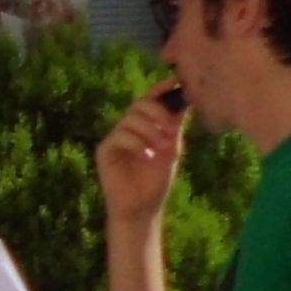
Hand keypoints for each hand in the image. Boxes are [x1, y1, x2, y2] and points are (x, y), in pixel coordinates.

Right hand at [96, 89, 184, 236]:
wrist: (142, 208)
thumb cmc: (156, 181)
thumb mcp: (171, 149)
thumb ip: (174, 125)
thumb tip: (186, 99)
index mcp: (144, 126)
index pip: (150, 100)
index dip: (161, 88)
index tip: (176, 82)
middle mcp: (127, 128)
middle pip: (138, 104)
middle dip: (157, 112)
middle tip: (171, 130)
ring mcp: (114, 139)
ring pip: (130, 119)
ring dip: (150, 131)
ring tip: (161, 148)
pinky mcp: (104, 151)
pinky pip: (120, 136)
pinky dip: (137, 143)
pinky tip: (146, 156)